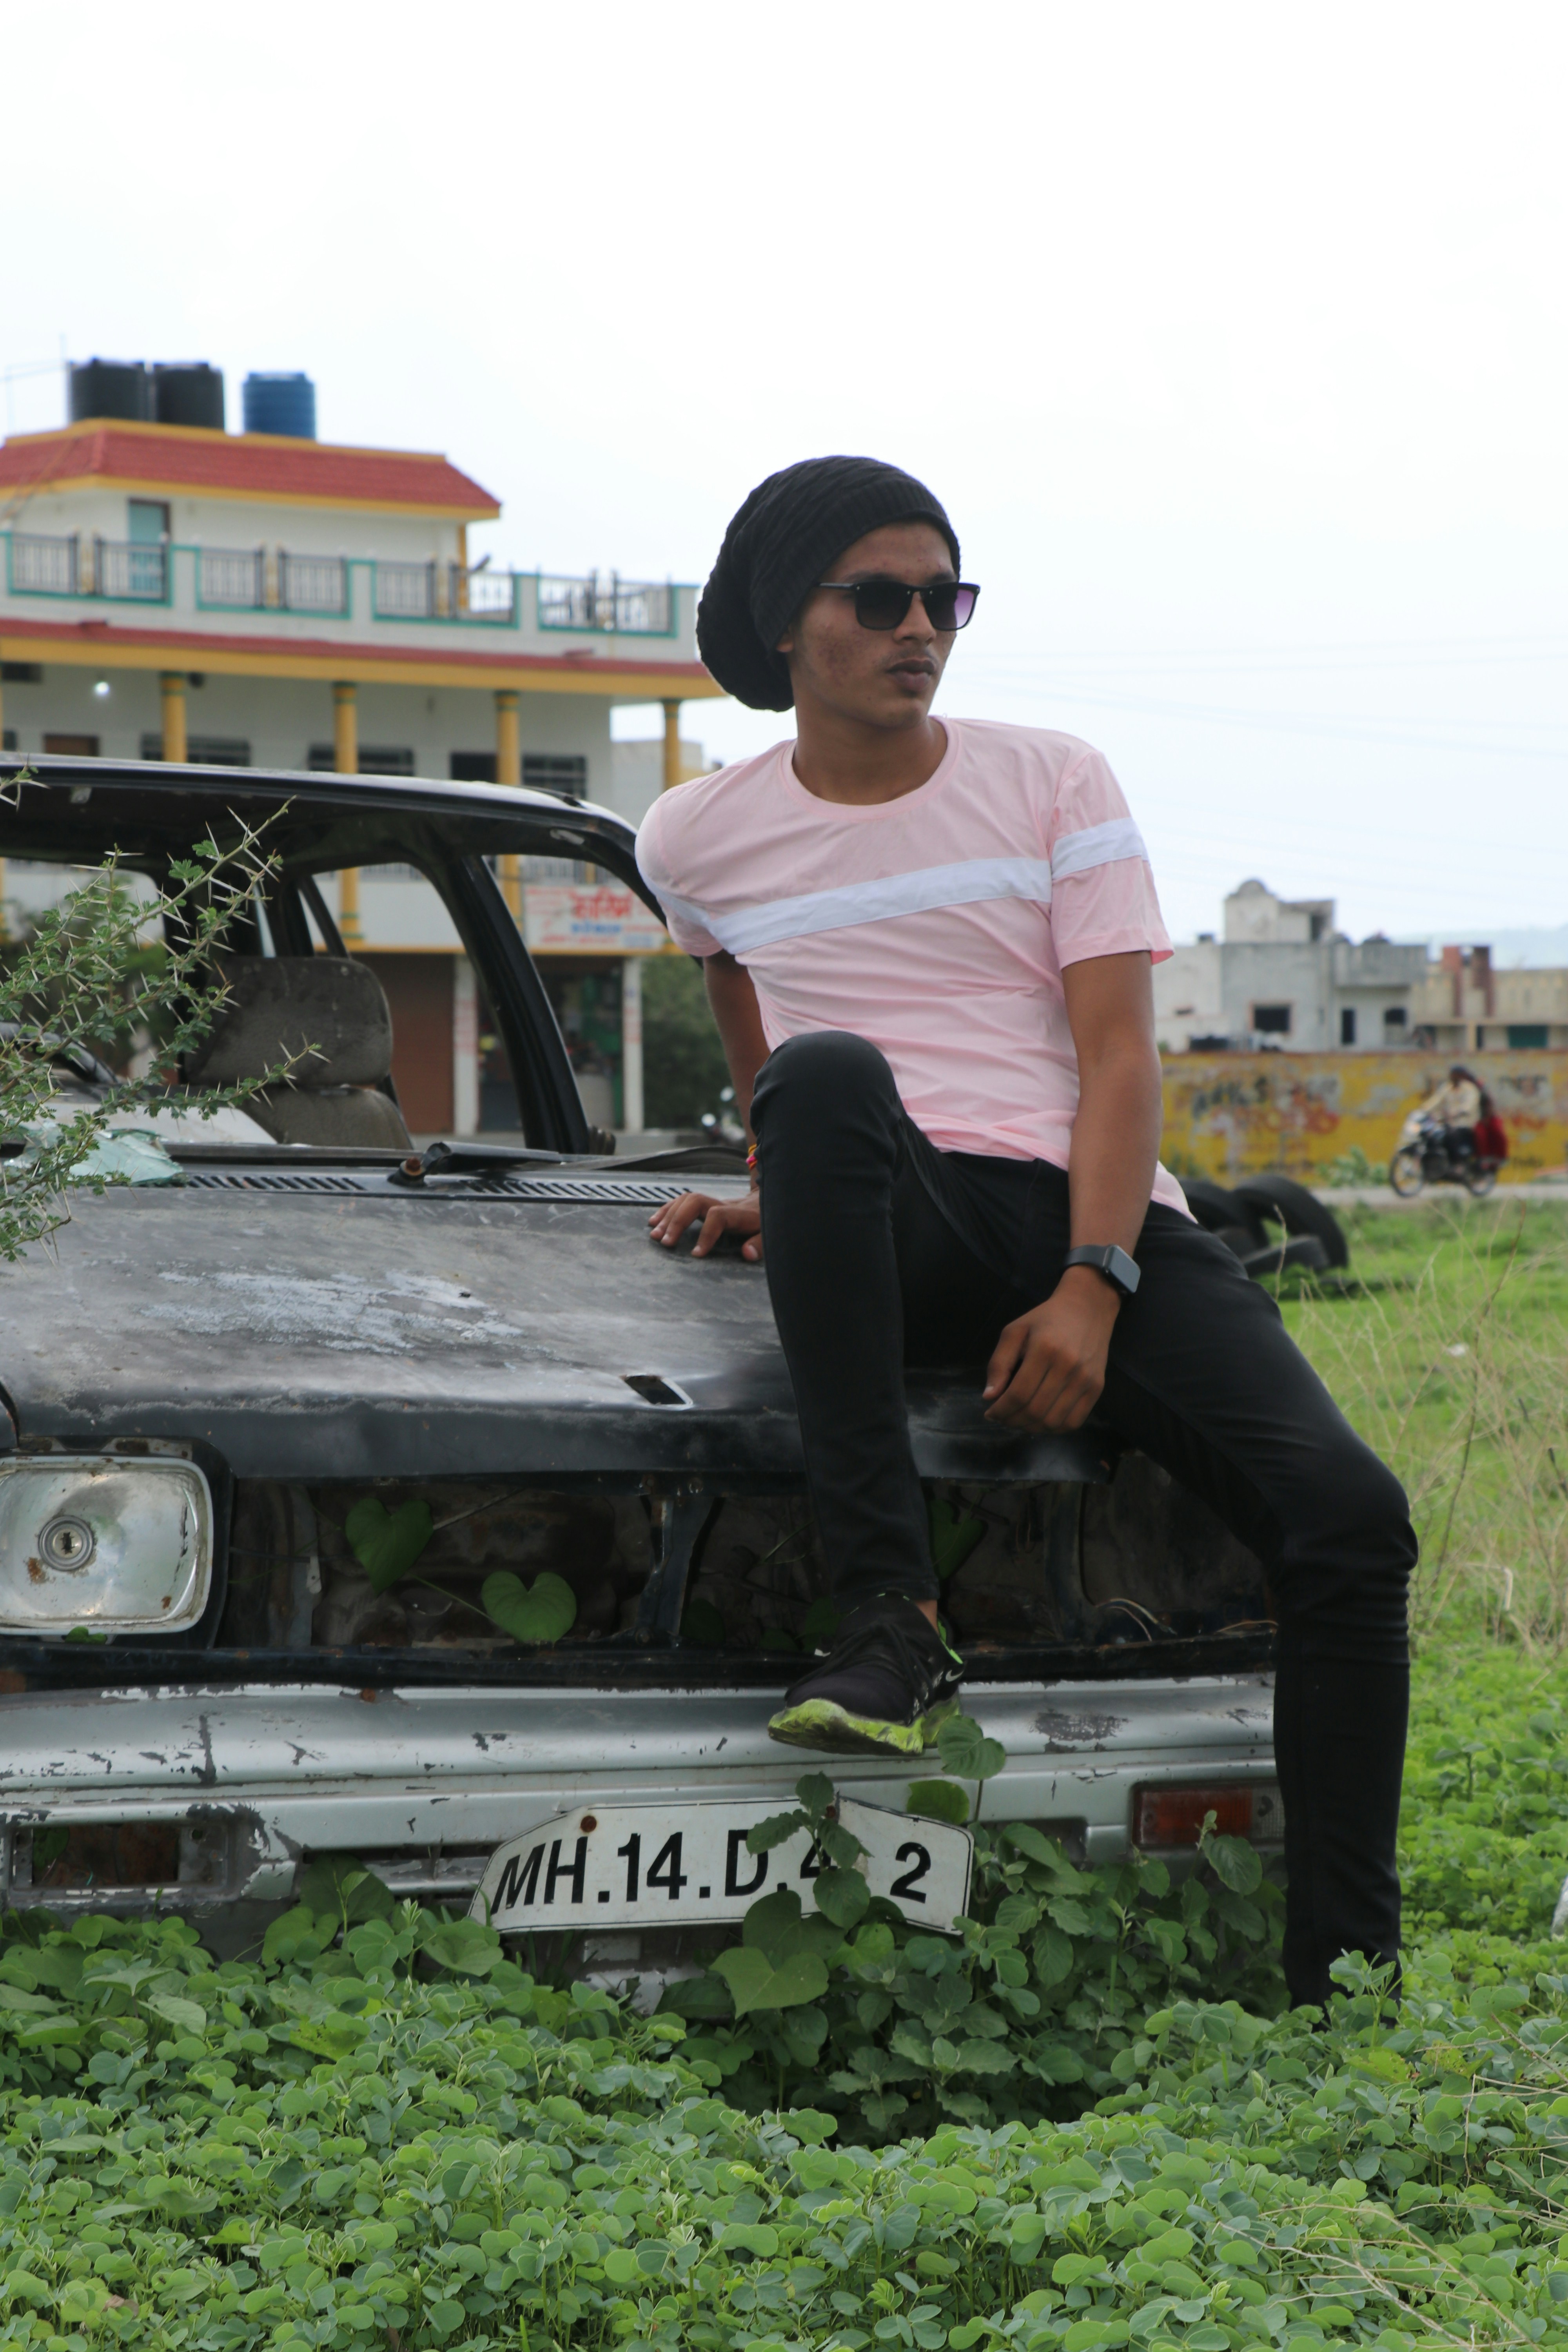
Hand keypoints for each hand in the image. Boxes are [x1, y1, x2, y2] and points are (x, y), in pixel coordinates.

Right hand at [648, 1190, 762, 1261]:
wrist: (769, 1199)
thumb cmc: (767, 1220)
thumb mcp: (770, 1232)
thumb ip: (760, 1244)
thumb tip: (747, 1254)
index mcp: (740, 1213)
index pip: (718, 1216)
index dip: (706, 1234)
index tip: (696, 1255)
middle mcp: (723, 1203)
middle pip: (695, 1201)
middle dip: (677, 1221)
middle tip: (666, 1243)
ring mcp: (713, 1202)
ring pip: (685, 1199)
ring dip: (668, 1216)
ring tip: (655, 1234)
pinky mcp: (706, 1204)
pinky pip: (682, 1201)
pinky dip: (666, 1210)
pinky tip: (654, 1221)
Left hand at [982, 1267, 1118, 1429]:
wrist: (1087, 1309)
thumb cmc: (1046, 1319)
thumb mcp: (1015, 1331)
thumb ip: (999, 1363)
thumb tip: (989, 1396)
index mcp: (1044, 1349)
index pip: (1019, 1394)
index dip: (1001, 1410)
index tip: (990, 1413)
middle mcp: (1068, 1366)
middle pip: (1035, 1411)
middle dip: (1012, 1421)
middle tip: (1003, 1418)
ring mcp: (1086, 1379)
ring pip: (1054, 1421)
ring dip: (1031, 1428)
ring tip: (1020, 1420)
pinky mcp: (1097, 1387)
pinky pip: (1074, 1421)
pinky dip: (1054, 1428)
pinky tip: (1042, 1420)